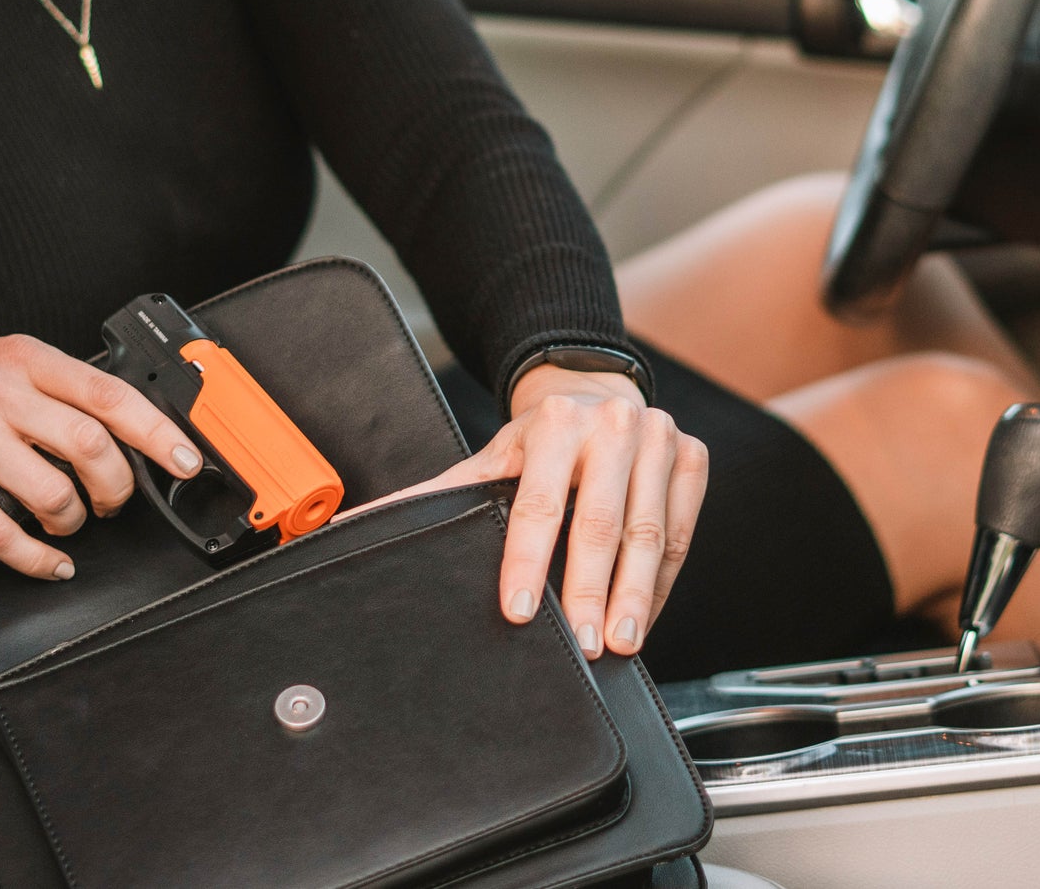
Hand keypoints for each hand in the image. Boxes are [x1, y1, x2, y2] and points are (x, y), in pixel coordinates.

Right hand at [0, 335, 202, 579]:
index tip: (185, 459)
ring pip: (54, 491)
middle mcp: (3, 393)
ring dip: (75, 520)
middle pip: (93, 446)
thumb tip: (118, 424)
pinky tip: (48, 561)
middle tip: (114, 500)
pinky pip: (1, 531)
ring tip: (69, 523)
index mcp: (28, 360)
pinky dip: (35, 557)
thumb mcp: (0, 362)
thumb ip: (55, 387)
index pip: (112, 394)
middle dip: (118, 486)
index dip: (158, 432)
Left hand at [346, 364, 707, 659]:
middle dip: (589, 590)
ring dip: (634, 595)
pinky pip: (681, 532)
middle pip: (601, 522)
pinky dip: (661, 582)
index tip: (515, 610)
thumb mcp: (489, 460)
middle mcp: (611, 425)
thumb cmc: (537, 442)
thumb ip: (435, 496)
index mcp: (553, 424)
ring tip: (619, 643)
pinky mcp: (691, 456)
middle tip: (582, 644)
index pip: (537, 502)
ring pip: (648, 531)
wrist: (594, 394)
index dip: (526, 560)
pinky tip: (642, 615)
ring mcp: (659, 437)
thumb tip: (347, 525)